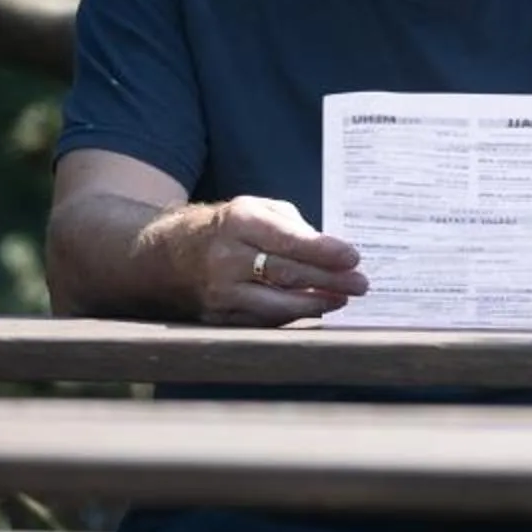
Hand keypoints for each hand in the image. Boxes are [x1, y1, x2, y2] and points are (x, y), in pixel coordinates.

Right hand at [199, 196, 362, 326]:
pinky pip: (262, 321)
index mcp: (239, 222)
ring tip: (341, 300)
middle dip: (329, 281)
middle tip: (360, 284)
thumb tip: (329, 253)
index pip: (287, 240)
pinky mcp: (218, 317)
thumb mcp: (256, 210)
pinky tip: (314, 310)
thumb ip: (292, 226)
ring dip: (315, 305)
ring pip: (276, 305)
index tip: (353, 258)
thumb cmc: (228, 228)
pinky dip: (292, 317)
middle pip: (286, 274)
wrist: (171, 255)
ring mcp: (221, 292)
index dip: (323, 251)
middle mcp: (227, 258)